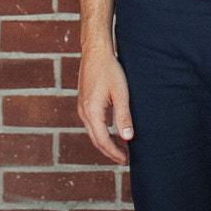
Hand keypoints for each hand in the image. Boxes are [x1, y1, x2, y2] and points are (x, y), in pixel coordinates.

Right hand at [76, 46, 132, 163]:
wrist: (95, 51)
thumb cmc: (109, 69)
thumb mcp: (120, 93)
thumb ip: (124, 116)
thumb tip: (128, 138)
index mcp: (92, 112)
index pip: (103, 140)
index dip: (114, 153)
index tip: (126, 160)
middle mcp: (83, 112)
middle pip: (96, 140)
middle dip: (110, 152)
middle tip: (124, 159)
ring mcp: (82, 107)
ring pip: (92, 133)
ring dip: (105, 143)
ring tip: (120, 149)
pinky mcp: (83, 102)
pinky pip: (91, 124)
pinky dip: (101, 133)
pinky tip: (110, 133)